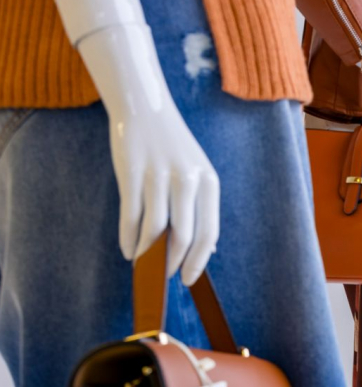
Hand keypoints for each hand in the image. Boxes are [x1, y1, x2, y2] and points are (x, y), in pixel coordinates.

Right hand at [76, 22, 219, 284]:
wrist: (145, 107)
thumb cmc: (173, 148)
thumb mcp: (198, 173)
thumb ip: (202, 208)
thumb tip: (207, 249)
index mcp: (209, 183)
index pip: (208, 233)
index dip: (198, 261)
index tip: (188, 279)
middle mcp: (188, 180)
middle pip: (182, 236)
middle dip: (172, 261)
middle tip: (164, 273)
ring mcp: (159, 175)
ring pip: (155, 229)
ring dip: (147, 252)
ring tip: (143, 262)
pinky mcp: (131, 172)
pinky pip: (131, 215)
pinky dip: (128, 238)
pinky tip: (127, 249)